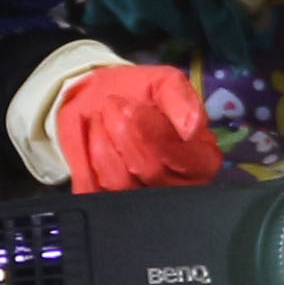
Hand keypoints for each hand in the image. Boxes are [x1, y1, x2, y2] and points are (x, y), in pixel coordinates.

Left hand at [55, 61, 227, 192]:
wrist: (96, 98)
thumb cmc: (139, 93)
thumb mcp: (164, 82)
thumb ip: (181, 99)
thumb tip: (191, 128)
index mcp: (201, 161)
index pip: (187, 161)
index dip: (157, 135)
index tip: (132, 108)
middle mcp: (176, 187)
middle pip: (152, 171)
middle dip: (125, 132)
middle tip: (112, 105)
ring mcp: (140, 200)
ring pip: (119, 182)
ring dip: (102, 142)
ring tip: (101, 118)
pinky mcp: (105, 201)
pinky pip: (90, 187)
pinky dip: (82, 155)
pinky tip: (89, 137)